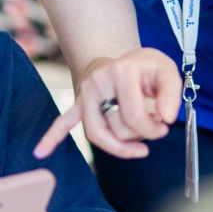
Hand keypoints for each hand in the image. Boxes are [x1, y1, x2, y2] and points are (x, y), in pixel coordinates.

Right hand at [33, 48, 179, 158]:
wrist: (123, 59)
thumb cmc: (146, 69)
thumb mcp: (167, 71)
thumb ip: (172, 94)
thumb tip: (166, 118)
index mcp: (121, 72)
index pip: (134, 116)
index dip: (153, 129)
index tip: (164, 126)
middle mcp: (98, 82)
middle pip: (116, 128)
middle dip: (140, 135)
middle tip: (155, 128)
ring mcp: (85, 94)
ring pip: (97, 134)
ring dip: (119, 144)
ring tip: (138, 145)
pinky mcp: (78, 104)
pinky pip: (63, 122)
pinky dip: (51, 137)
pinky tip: (40, 152)